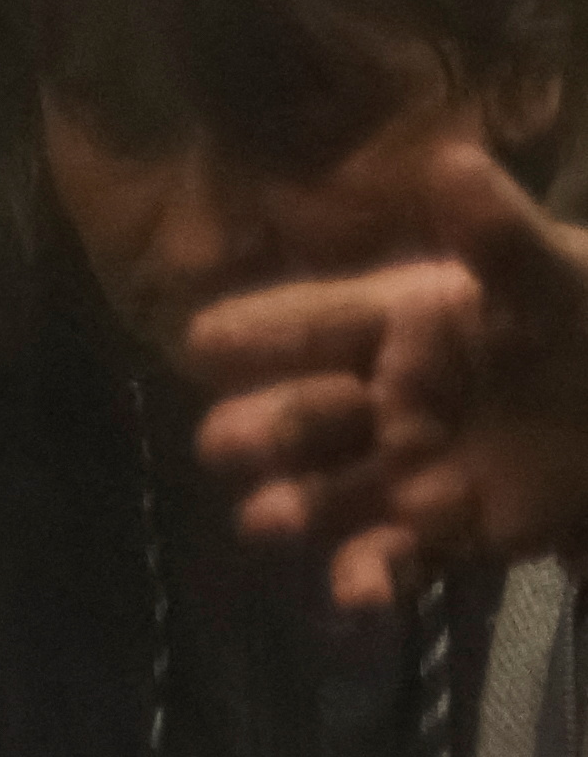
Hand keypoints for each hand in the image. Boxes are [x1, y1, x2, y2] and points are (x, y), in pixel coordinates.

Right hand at [186, 143, 587, 608]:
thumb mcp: (555, 274)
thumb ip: (495, 234)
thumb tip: (449, 160)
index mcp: (392, 325)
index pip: (305, 324)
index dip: (253, 334)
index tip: (203, 343)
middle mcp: (374, 400)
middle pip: (292, 418)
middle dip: (255, 432)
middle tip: (228, 444)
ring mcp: (394, 472)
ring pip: (315, 495)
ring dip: (284, 509)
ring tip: (273, 520)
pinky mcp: (432, 535)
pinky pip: (382, 560)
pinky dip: (365, 581)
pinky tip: (361, 596)